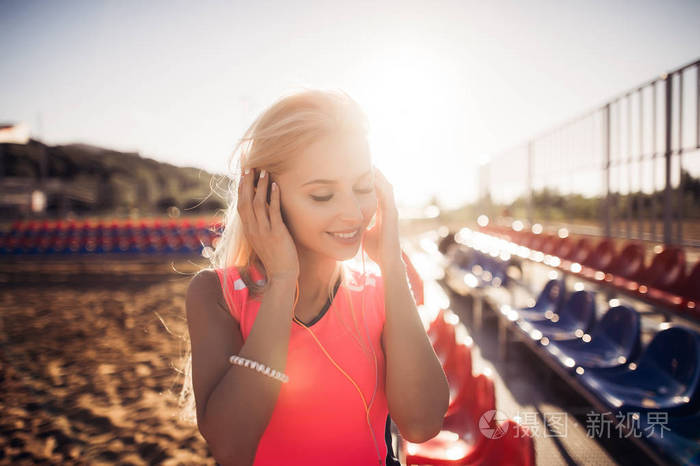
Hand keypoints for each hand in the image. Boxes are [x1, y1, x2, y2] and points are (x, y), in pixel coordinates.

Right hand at [237, 167, 298, 281]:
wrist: (281, 275)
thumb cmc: (275, 257)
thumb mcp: (262, 240)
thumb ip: (260, 226)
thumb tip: (261, 211)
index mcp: (248, 230)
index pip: (241, 204)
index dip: (241, 188)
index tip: (242, 174)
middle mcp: (253, 229)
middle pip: (245, 201)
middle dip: (247, 182)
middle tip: (249, 166)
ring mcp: (264, 231)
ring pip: (258, 204)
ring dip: (260, 186)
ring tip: (263, 171)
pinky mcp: (276, 233)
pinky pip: (273, 212)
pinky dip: (273, 197)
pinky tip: (275, 186)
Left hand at [362, 166, 401, 268]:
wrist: (387, 262)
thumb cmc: (377, 249)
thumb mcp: (364, 233)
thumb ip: (359, 225)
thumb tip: (347, 223)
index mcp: (382, 211)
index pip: (376, 190)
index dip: (370, 178)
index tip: (359, 167)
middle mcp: (389, 208)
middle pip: (382, 184)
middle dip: (375, 172)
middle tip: (365, 158)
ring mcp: (392, 210)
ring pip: (386, 186)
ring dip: (378, 174)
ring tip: (370, 161)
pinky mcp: (392, 214)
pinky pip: (386, 195)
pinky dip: (380, 184)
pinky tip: (372, 175)